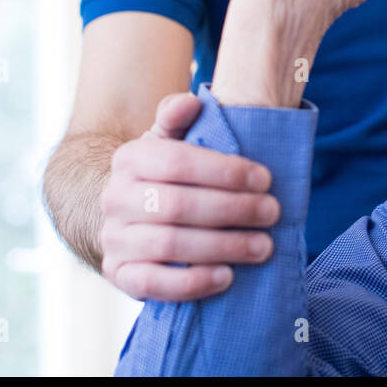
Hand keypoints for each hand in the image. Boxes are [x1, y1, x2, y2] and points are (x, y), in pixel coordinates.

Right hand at [99, 91, 280, 300]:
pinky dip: (193, 282)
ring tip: (262, 246)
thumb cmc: (162, 176)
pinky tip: (227, 277)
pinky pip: (154, 284)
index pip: (179, 163)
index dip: (225, 172)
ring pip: (170, 245)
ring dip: (223, 247)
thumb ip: (176, 118)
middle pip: (178, 206)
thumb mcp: (167, 141)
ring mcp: (114, 239)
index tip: (265, 179)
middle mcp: (115, 198)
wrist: (124, 216)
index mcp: (130, 159)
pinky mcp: (120, 274)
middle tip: (272, 213)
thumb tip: (190, 102)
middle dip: (233, 209)